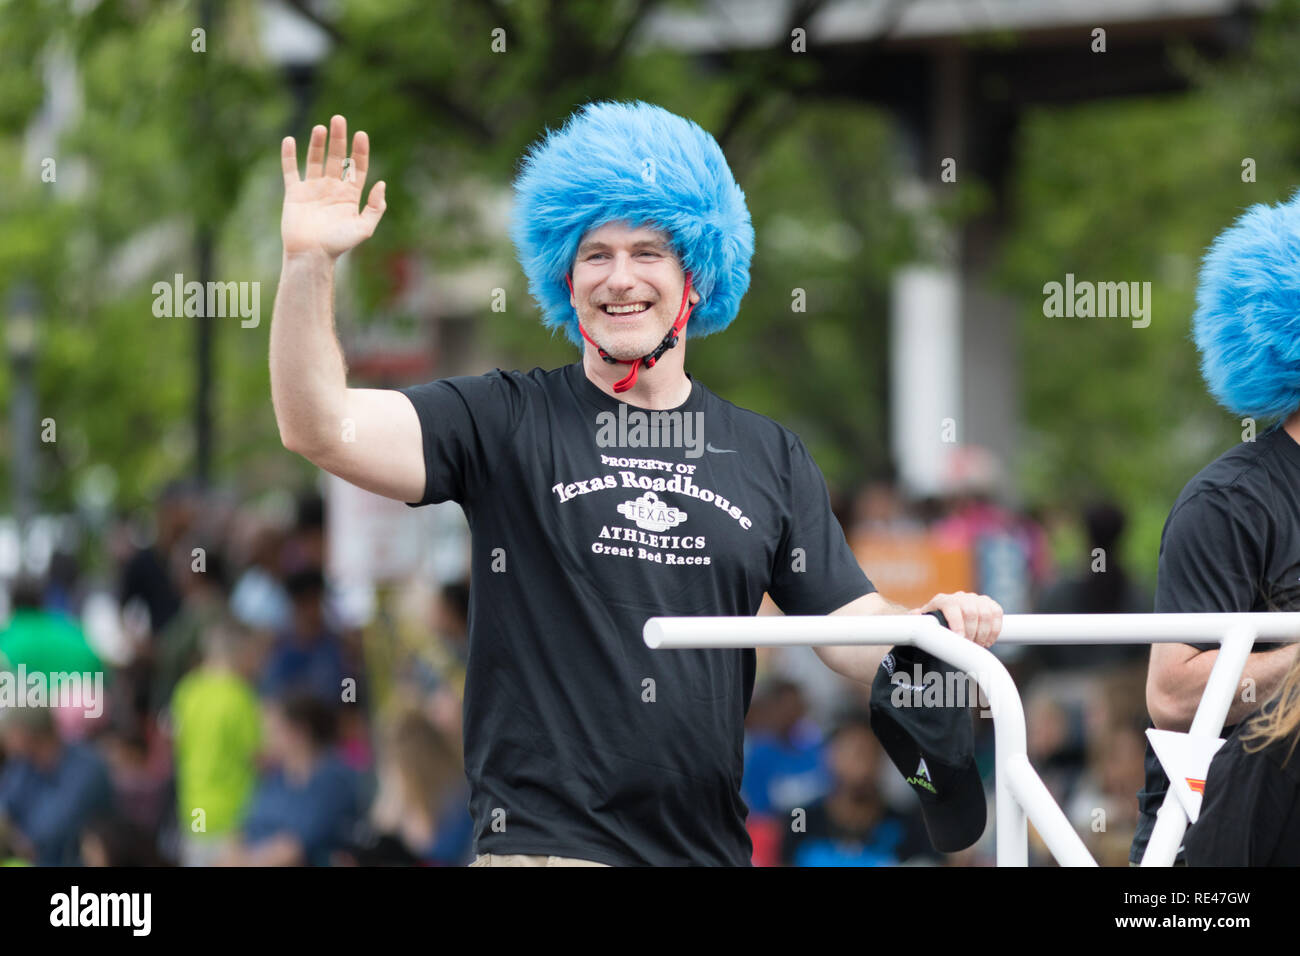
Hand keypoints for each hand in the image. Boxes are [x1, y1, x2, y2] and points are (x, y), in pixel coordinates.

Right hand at [280, 114, 385, 258]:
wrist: (311, 256)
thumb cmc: (338, 245)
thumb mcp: (364, 228)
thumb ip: (375, 208)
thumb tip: (382, 184)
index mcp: (350, 196)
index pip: (356, 167)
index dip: (360, 151)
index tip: (361, 134)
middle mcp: (332, 189)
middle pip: (336, 158)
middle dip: (339, 139)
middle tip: (339, 119)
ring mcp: (313, 190)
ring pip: (315, 160)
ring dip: (317, 143)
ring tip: (321, 127)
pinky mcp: (294, 193)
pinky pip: (290, 171)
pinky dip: (289, 156)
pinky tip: (290, 140)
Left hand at [911, 591, 1002, 647]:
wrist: (945, 614)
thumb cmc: (934, 622)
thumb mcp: (924, 622)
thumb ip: (918, 621)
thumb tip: (914, 617)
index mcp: (943, 601)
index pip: (953, 608)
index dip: (957, 624)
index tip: (960, 639)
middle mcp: (960, 597)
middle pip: (971, 611)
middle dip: (972, 632)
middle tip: (970, 646)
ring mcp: (976, 599)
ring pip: (986, 613)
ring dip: (984, 632)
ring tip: (978, 645)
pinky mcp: (989, 604)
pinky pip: (997, 612)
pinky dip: (995, 628)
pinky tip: (988, 640)